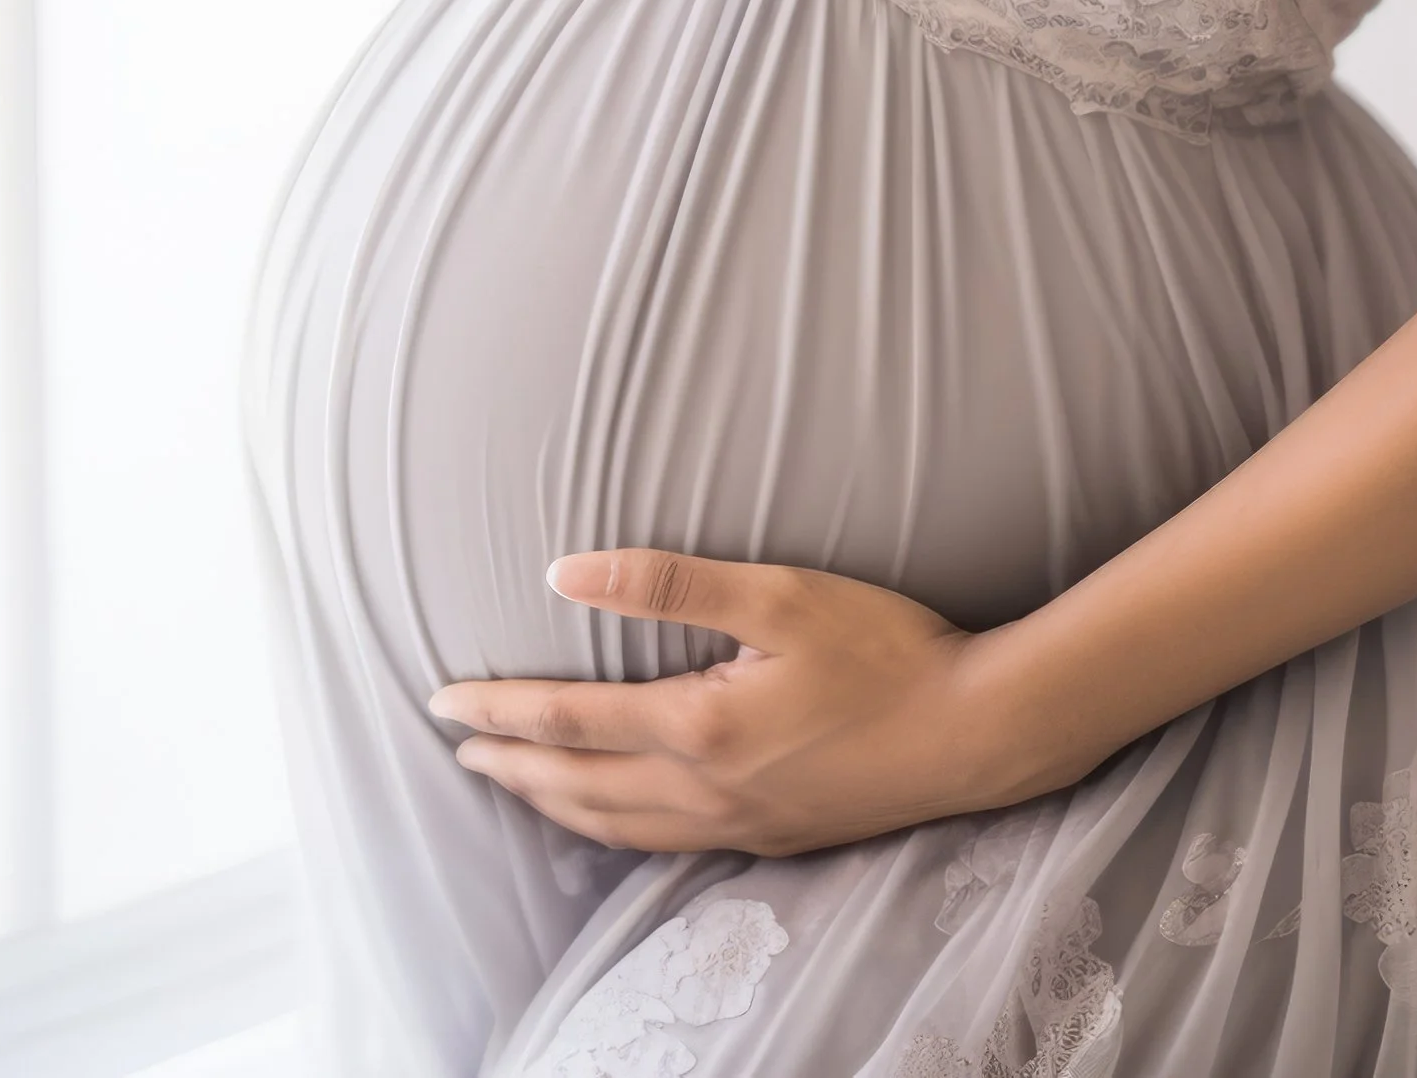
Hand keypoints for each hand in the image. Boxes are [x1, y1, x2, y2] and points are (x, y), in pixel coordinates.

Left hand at [427, 548, 1032, 856]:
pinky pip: (662, 843)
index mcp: (698, 728)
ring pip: (615, 827)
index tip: (443, 700)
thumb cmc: (885, 650)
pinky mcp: (771, 837)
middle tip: (456, 749)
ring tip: (514, 783)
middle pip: (577, 787)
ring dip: (553, 804)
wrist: (973, 733)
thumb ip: (670, 582)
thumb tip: (567, 573)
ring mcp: (738, 824)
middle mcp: (705, 790)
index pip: (568, 723)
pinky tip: (612, 816)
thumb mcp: (780, 594)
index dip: (499, 711)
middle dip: (510, 767)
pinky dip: (611, 828)